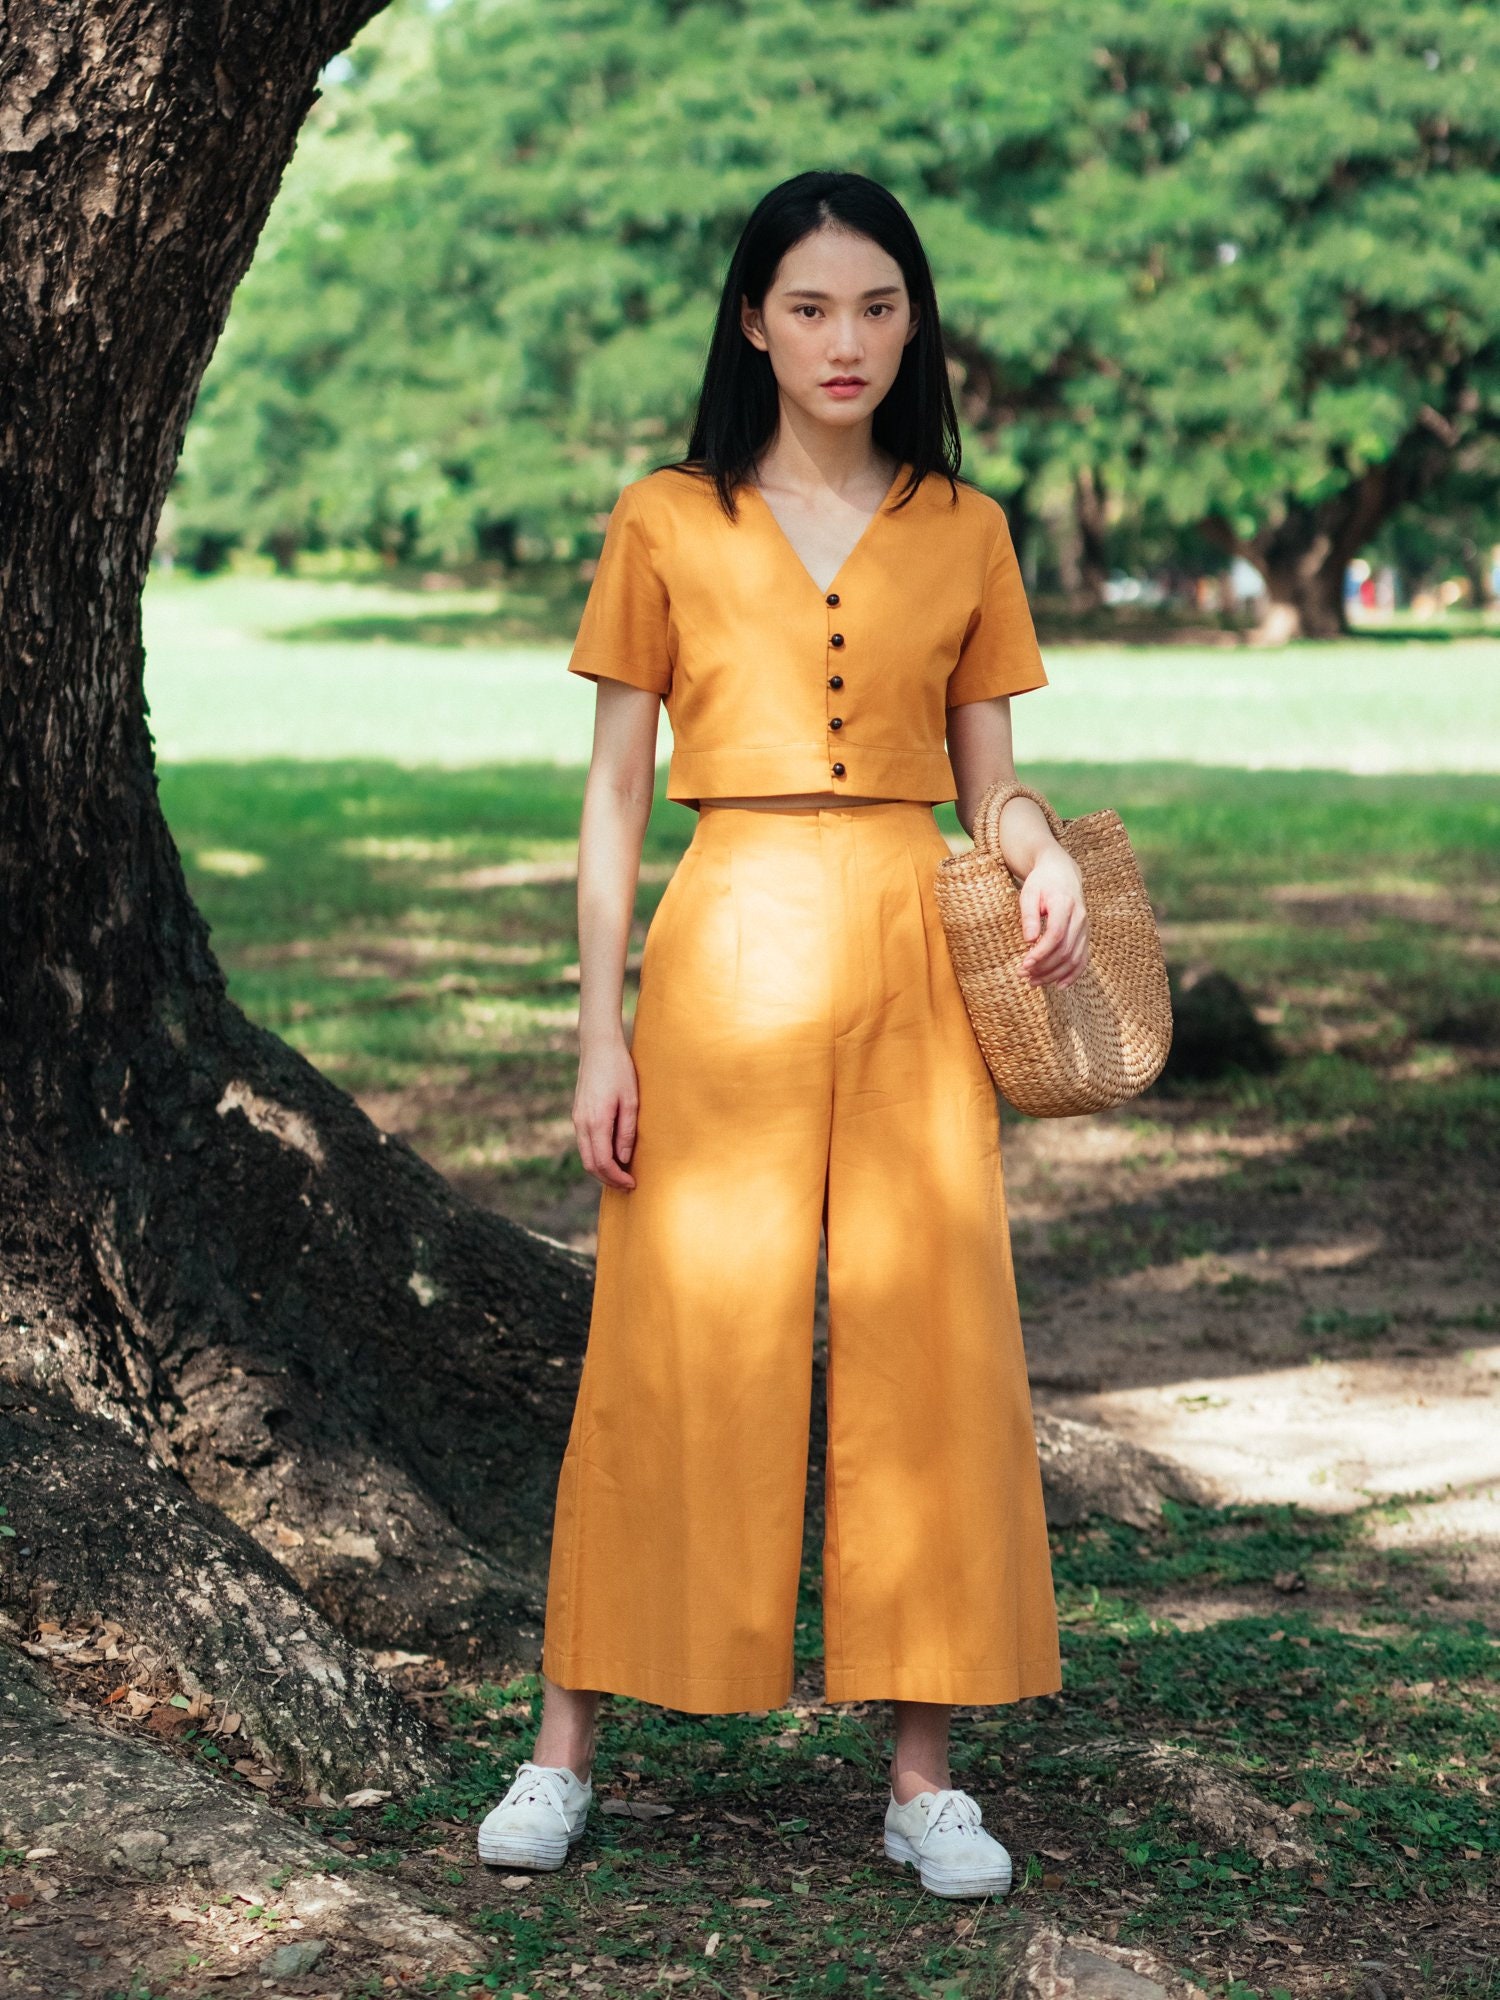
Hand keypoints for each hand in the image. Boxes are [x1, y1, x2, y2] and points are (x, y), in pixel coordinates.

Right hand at [574, 1036, 640, 1188]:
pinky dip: (597, 1155)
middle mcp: (582, 1123)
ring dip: (602, 1169)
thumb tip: (624, 1158)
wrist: (598, 1047)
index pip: (602, 1162)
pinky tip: (613, 1154)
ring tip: (622, 1172)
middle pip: (590, 1164)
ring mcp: (577, 1119)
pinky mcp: (578, 1114)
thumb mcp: (631, 1101)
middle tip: (628, 1184)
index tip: (632, 1183)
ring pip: (585, 1155)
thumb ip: (626, 1131)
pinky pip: (585, 1143)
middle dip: (608, 1179)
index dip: (617, 1178)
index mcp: (596, 1122)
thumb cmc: (620, 1070)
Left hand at [1019, 846, 1088, 987]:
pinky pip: (1083, 958)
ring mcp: (1085, 927)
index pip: (1056, 935)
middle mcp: (1079, 917)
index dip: (1040, 953)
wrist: (1061, 873)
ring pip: (1074, 958)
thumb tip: (1029, 940)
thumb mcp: (1028, 893)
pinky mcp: (1085, 935)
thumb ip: (1029, 916)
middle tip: (1023, 975)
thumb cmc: (1041, 883)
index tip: (1024, 965)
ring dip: (1054, 974)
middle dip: (1044, 967)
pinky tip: (1059, 985)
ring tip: (1033, 981)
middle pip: (1065, 950)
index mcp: (1064, 904)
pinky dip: (1073, 974)